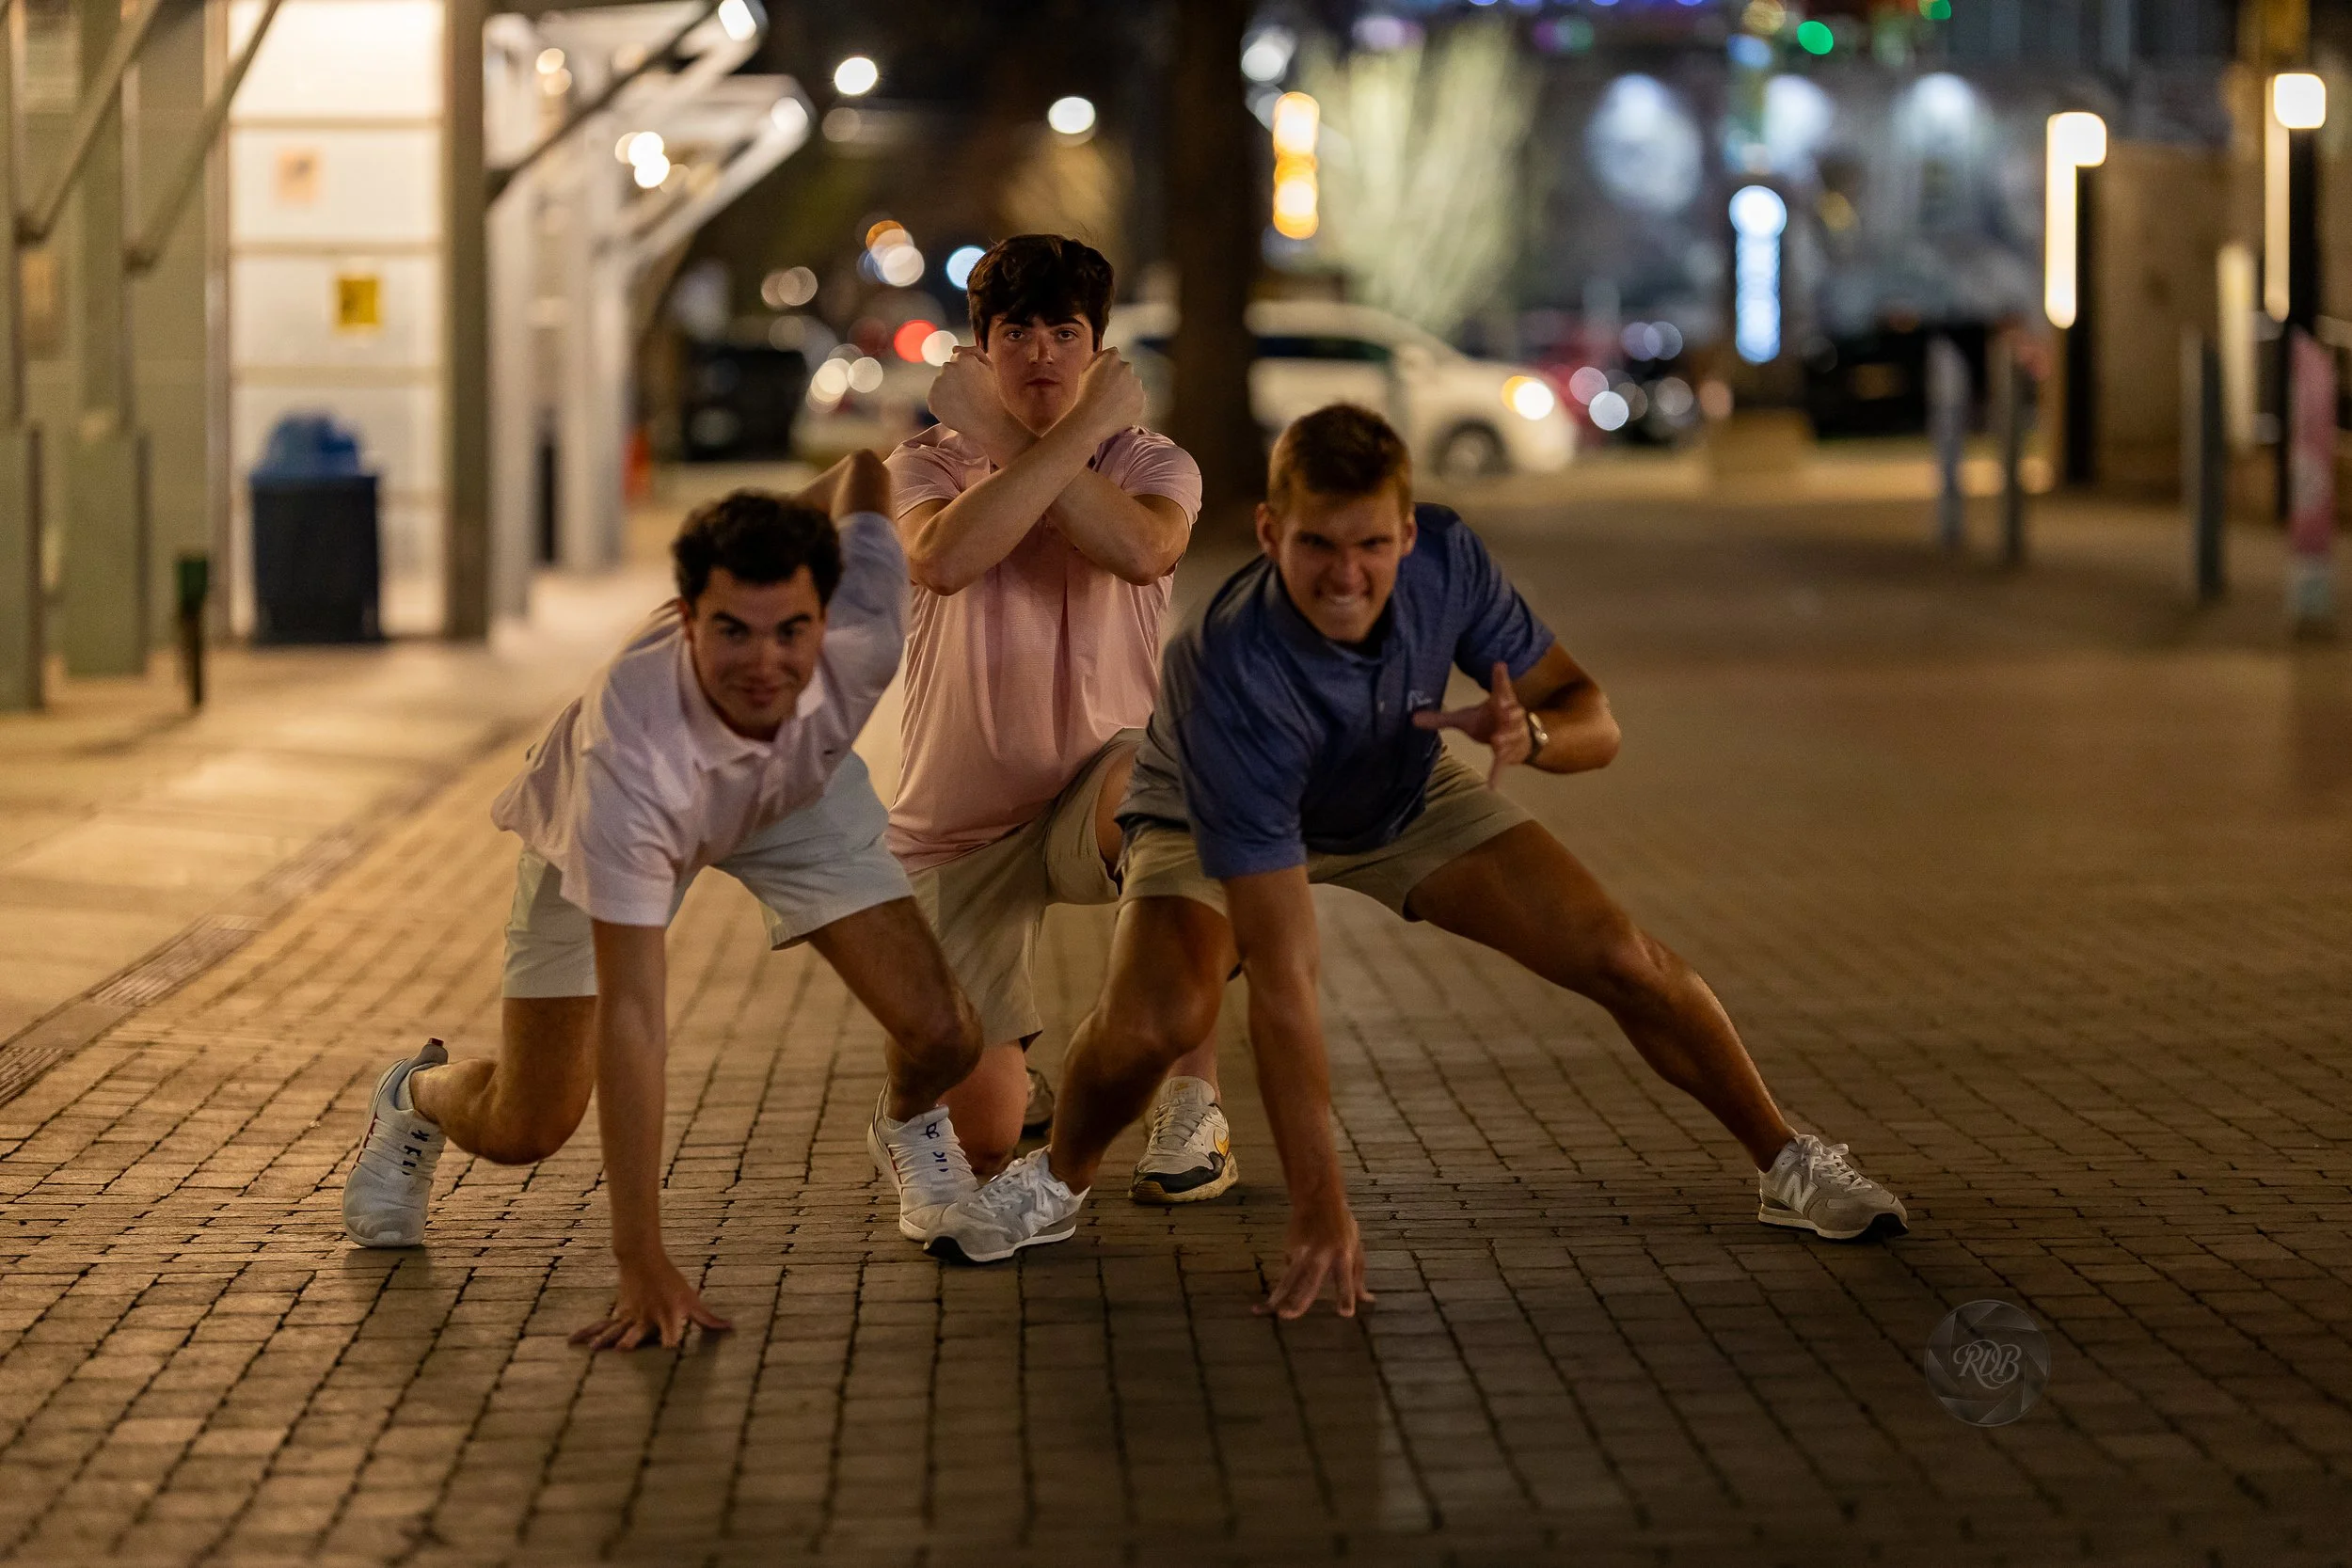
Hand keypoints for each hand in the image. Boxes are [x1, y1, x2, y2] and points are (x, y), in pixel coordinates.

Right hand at [570, 1252, 731, 1350]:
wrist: (643, 1260)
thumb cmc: (671, 1284)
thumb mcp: (692, 1300)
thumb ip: (708, 1319)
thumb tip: (731, 1329)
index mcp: (667, 1317)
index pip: (672, 1332)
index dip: (671, 1341)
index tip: (670, 1351)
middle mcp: (647, 1319)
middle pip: (638, 1332)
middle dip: (631, 1341)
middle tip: (624, 1350)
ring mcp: (629, 1317)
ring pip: (615, 1330)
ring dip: (605, 1340)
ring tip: (595, 1351)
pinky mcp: (617, 1315)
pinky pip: (600, 1326)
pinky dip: (586, 1333)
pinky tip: (572, 1342)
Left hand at [927, 347, 1014, 446]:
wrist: (987, 421)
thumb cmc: (991, 394)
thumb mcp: (989, 368)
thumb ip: (974, 352)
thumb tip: (954, 348)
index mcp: (962, 358)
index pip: (957, 360)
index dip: (967, 373)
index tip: (974, 384)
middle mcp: (947, 368)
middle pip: (947, 372)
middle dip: (955, 381)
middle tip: (969, 395)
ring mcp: (938, 384)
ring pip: (940, 385)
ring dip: (948, 392)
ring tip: (964, 404)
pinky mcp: (931, 399)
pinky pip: (935, 400)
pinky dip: (943, 405)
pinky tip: (956, 411)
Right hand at [1067, 349, 1146, 442]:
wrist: (1091, 421)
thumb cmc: (1084, 396)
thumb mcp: (1084, 371)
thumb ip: (1096, 358)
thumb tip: (1104, 355)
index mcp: (1112, 358)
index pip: (1114, 355)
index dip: (1108, 366)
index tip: (1103, 376)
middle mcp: (1127, 367)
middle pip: (1125, 369)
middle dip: (1119, 377)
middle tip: (1107, 392)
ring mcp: (1136, 384)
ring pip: (1133, 384)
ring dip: (1126, 390)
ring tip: (1112, 403)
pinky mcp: (1141, 400)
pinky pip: (1137, 399)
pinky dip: (1130, 403)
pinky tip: (1118, 410)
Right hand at [1256, 1198, 1374, 1319]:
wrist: (1318, 1199)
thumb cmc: (1342, 1225)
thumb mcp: (1355, 1247)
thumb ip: (1358, 1276)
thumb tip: (1368, 1300)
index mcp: (1343, 1254)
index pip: (1345, 1279)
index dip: (1345, 1296)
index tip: (1345, 1313)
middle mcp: (1321, 1255)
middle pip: (1309, 1281)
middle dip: (1299, 1299)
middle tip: (1288, 1315)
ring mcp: (1302, 1251)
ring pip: (1289, 1276)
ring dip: (1279, 1293)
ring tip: (1270, 1309)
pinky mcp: (1290, 1249)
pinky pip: (1287, 1270)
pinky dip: (1281, 1285)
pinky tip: (1273, 1299)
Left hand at [1411, 662, 1531, 785]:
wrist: (1518, 741)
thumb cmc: (1489, 722)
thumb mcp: (1465, 718)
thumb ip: (1441, 718)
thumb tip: (1412, 718)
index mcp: (1500, 703)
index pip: (1500, 687)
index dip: (1500, 677)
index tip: (1499, 665)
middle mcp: (1509, 717)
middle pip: (1512, 711)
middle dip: (1510, 711)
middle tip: (1506, 709)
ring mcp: (1511, 736)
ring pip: (1510, 736)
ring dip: (1506, 739)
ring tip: (1498, 740)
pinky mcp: (1508, 754)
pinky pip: (1502, 764)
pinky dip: (1497, 774)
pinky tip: (1492, 786)